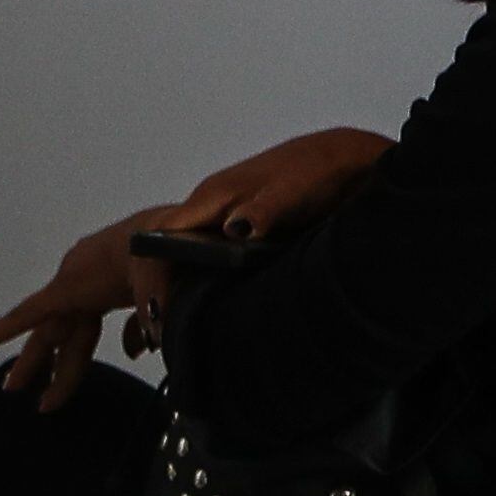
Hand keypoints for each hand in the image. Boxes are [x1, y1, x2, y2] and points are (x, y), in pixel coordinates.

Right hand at [0, 207, 175, 411]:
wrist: (185, 219)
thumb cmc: (161, 247)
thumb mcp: (153, 283)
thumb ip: (149, 318)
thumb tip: (151, 343)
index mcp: (74, 283)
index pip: (28, 313)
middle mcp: (77, 280)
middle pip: (48, 330)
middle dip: (33, 363)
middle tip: (14, 391)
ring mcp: (97, 279)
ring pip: (74, 328)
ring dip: (65, 361)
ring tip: (51, 398)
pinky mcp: (118, 281)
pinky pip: (103, 317)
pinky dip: (115, 339)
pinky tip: (132, 351)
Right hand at [121, 127, 396, 336]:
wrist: (343, 160)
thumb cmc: (315, 170)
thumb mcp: (291, 191)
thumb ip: (263, 210)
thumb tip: (235, 229)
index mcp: (213, 196)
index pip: (162, 235)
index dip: (153, 274)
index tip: (157, 312)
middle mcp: (211, 205)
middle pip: (166, 250)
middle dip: (159, 289)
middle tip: (163, 334)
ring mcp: (224, 216)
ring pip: (185, 255)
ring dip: (177, 289)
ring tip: (176, 332)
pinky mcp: (241, 228)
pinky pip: (207, 257)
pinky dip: (200, 282)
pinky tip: (210, 310)